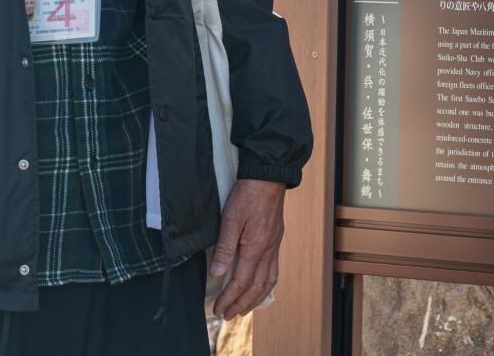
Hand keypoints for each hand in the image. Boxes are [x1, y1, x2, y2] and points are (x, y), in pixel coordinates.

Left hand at [209, 178, 285, 319]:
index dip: (229, 298)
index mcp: (256, 247)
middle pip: (255, 287)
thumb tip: (217, 273)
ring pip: (268, 281)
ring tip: (244, 308)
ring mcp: (274, 246)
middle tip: (228, 316)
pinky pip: (274, 270)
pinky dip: (267, 284)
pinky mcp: (276, 240)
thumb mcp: (230, 219)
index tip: (218, 309)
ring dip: (255, 298)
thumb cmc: (248, 194)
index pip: (241, 282)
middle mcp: (268, 250)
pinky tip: (261, 287)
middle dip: (241, 304)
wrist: (268, 177)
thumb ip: (224, 248)